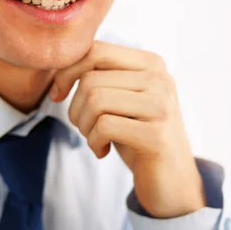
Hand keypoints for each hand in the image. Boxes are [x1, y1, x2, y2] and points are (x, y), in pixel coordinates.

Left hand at [49, 41, 205, 217]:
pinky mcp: (157, 134)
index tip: (58, 94)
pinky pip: (104, 126)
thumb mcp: (122, 99)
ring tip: (95, 139)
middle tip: (85, 128)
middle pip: (91, 79)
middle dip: (75, 108)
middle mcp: (160, 79)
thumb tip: (59, 65)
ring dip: (84, 126)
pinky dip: (94, 142)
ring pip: (95, 100)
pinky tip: (103, 151)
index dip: (66, 71)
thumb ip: (102, 76)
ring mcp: (161, 105)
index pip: (95, 50)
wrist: (172, 179)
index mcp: (151, 63)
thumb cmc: (138, 136)